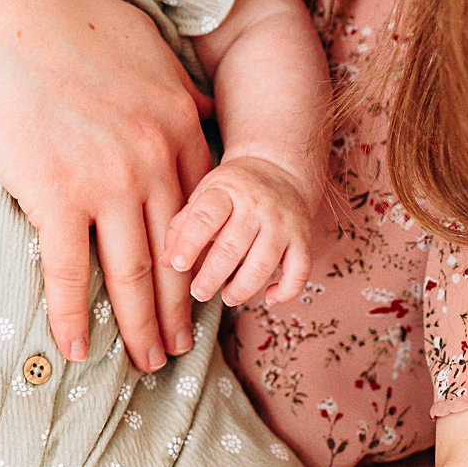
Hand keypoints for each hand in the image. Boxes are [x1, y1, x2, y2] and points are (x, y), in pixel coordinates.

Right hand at [0, 0, 214, 371]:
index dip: (204, 259)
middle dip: (181, 309)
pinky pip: (69, 273)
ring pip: (133, 273)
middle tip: (182, 350)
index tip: (205, 291)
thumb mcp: (145, 45)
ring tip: (147, 362)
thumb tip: (206, 107)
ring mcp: (108, 181)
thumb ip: (181, 84)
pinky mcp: (56, 197)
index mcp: (180, 124)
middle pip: (176, 252)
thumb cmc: (66, 26)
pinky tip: (77, 351)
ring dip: (141, 327)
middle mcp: (154, 158)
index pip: (203, 211)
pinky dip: (73, 316)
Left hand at [163, 154, 316, 306]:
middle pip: (233, 246)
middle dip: (212, 275)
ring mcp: (282, 223)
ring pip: (264, 263)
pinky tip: (269, 297)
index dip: (190, 243)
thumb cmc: (234, 189)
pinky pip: (300, 270)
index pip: (207, 217)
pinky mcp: (302, 238)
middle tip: (199, 291)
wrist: (279, 169)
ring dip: (243, 287)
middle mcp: (258, 206)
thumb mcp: (204, 194)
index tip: (178, 265)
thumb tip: (165, 262)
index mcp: (227, 190)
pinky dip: (287, 290)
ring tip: (227, 296)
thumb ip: (182, 226)